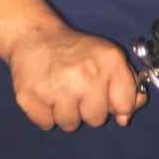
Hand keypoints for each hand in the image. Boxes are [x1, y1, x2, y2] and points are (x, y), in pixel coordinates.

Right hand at [7, 25, 147, 130]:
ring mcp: (59, 85)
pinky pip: (46, 124)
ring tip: (58, 87)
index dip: (112, 101)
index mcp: (110, 59)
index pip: (125, 105)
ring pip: (70, 125)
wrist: (34, 33)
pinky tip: (43, 91)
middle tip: (74, 85)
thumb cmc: (75, 50)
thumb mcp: (107, 57)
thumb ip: (126, 87)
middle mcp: (87, 72)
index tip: (101, 88)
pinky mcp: (33, 95)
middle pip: (96, 119)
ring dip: (64, 111)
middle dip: (86, 108)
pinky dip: (44, 113)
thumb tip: (125, 119)